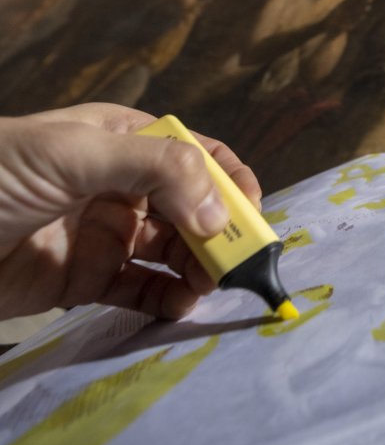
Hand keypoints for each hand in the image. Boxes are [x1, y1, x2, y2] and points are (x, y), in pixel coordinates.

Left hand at [0, 103, 261, 319]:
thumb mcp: (75, 153)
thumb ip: (156, 170)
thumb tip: (218, 212)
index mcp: (122, 139)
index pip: (195, 154)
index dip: (229, 179)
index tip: (250, 213)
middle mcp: (122, 184)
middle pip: (191, 207)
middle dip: (218, 232)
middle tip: (234, 263)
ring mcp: (106, 232)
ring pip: (172, 250)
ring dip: (197, 267)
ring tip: (206, 286)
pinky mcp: (86, 278)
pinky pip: (140, 288)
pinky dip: (166, 297)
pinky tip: (178, 305)